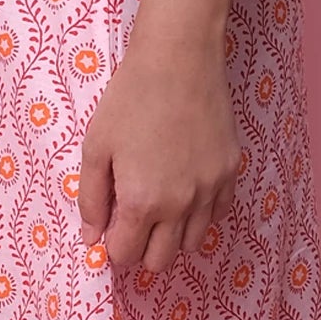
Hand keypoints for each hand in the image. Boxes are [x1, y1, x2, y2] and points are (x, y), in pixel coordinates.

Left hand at [76, 30, 241, 271]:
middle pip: (161, 260)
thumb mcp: (96, 146)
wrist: (179, 59)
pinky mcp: (230, 172)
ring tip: (159, 207)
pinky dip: (200, 215)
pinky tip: (186, 192)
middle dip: (141, 249)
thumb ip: (90, 199)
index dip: (113, 246)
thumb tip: (91, 239)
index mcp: (142, 201)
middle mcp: (181, 205)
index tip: (110, 227)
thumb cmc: (130, 98)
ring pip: (192, 243)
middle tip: (132, 220)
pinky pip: (217, 215)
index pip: (126, 255)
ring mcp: (210, 190)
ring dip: (171, 236)